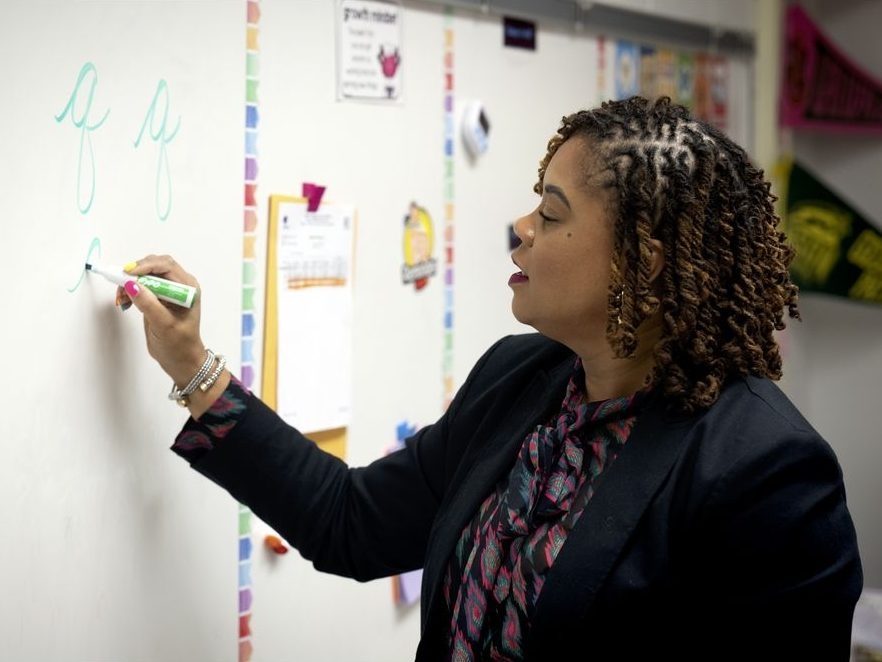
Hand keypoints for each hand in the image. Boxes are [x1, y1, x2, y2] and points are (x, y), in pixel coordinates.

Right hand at [118, 254, 206, 388]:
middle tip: (121, 285)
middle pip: (155, 266)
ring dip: (130, 282)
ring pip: (145, 274)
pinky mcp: (157, 298)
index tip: (129, 274)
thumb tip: (132, 285)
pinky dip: (130, 289)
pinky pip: (141, 285)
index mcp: (188, 288)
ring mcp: (168, 291)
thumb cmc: (180, 345)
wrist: (181, 359)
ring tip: (121, 298)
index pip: (166, 266)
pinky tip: (124, 301)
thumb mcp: (164, 325)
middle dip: (136, 273)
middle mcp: (180, 286)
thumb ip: (149, 304)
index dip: (146, 266)